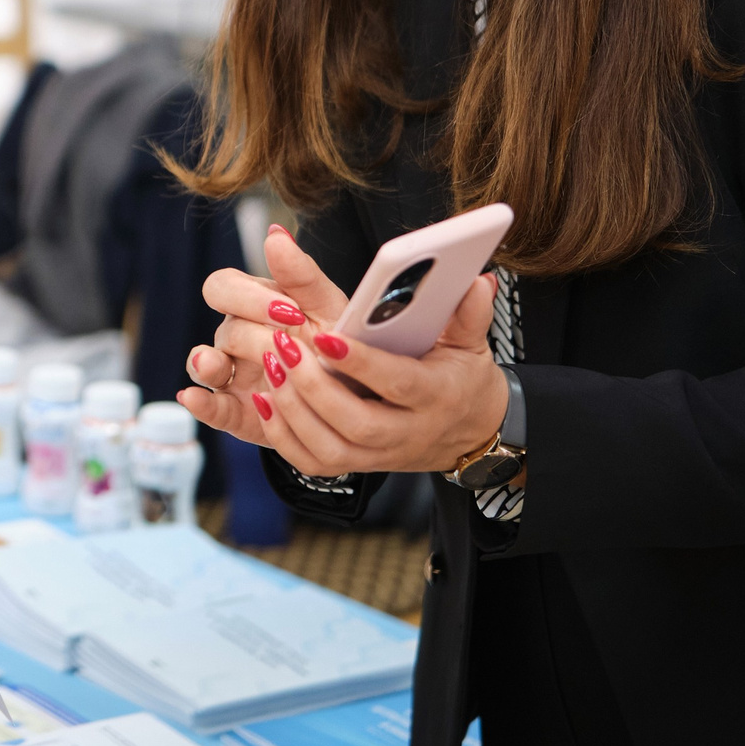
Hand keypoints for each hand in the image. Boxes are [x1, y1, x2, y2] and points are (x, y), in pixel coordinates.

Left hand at [176, 224, 507, 477]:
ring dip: (294, 411)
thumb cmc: (461, 378)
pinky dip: (284, 436)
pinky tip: (264, 399)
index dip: (361, 363)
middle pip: (358, 424)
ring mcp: (381, 455)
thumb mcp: (471, 344)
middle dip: (316, 388)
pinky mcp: (359, 465)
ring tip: (270, 366)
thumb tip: (480, 280)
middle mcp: (408, 432)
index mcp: (436, 395)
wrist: (470, 433)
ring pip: (331, 449)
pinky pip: (315, 462)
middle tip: (283, 347)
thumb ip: (469, 313)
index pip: (398, 383)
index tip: (325, 335)